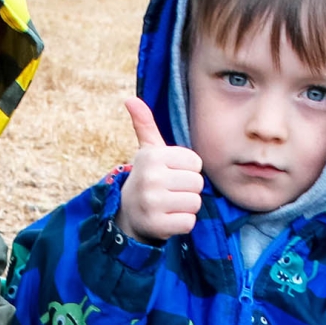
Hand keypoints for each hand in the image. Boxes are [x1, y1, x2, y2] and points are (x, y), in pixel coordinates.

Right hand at [117, 98, 203, 241]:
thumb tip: (130, 99)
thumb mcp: (148, 152)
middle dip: (188, 189)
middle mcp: (150, 178)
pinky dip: (182, 223)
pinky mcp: (156, 225)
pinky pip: (189, 222)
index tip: (171, 174)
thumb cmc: (148, 178)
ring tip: (170, 204)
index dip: (188, 170)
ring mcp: (152, 203)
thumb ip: (145, 125)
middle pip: (197, 183)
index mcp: (152, 156)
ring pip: (195, 203)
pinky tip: (168, 219)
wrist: (128, 213)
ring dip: (186, 207)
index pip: (196, 162)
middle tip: (171, 191)